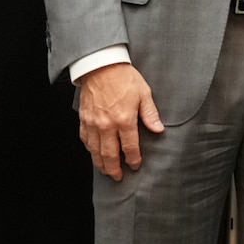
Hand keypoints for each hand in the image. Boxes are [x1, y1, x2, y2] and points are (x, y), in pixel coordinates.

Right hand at [78, 63, 164, 179]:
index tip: (136, 165)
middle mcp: (107, 125)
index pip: (129, 147)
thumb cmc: (124, 78)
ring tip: (106, 171)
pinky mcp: (84, 120)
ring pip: (95, 151)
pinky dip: (90, 150)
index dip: (133, 159)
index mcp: (124, 119)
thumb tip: (159, 130)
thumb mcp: (144, 93)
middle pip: (110, 154)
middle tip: (118, 177)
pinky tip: (94, 154)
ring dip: (100, 163)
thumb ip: (150, 114)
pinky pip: (85, 140)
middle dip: (115, 168)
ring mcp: (93, 124)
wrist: (101, 66)